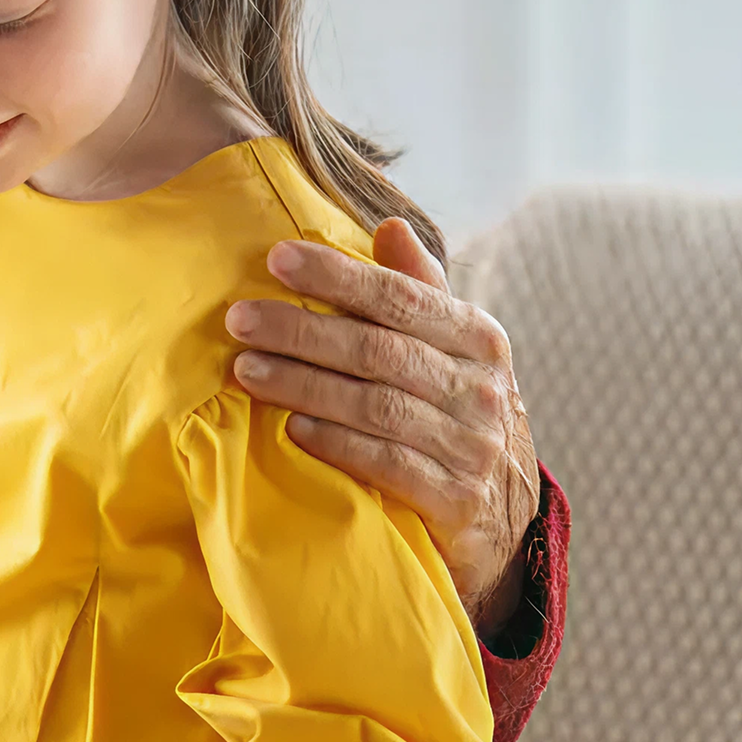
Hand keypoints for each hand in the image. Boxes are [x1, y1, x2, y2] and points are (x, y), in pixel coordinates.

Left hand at [228, 220, 541, 624]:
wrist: (501, 516)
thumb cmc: (454, 413)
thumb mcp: (450, 350)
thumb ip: (418, 290)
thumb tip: (390, 225)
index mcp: (479, 339)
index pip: (402, 297)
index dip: (339, 275)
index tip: (276, 258)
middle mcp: (482, 389)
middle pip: (380, 350)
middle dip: (303, 330)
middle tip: (240, 319)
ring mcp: (472, 446)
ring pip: (376, 406)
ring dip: (305, 385)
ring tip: (247, 371)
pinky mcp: (455, 499)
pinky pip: (387, 465)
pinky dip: (336, 444)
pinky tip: (292, 429)